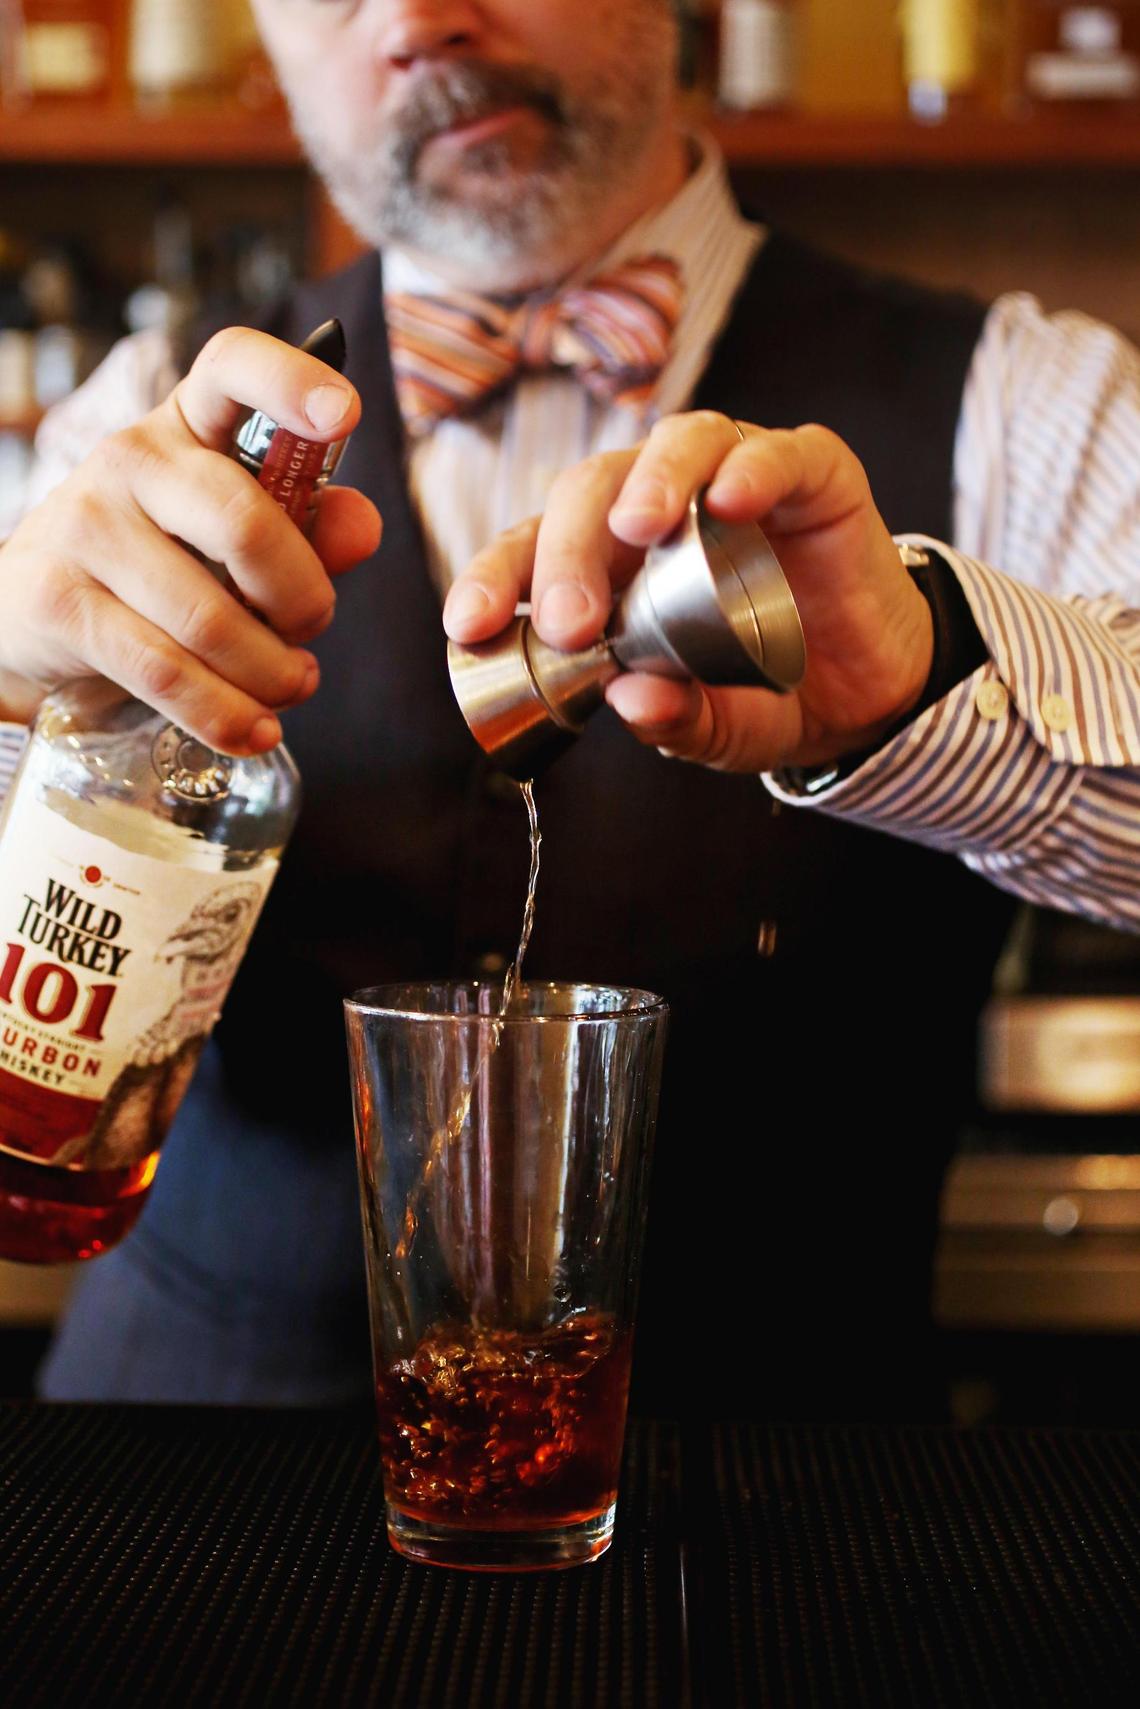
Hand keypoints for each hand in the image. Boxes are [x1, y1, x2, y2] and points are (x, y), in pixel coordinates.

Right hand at [0, 328, 381, 754]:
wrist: (32, 614)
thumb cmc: (162, 566)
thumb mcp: (237, 540)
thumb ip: (309, 531)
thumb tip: (364, 528)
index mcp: (188, 423)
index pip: (232, 366)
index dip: (292, 381)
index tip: (347, 414)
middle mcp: (131, 458)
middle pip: (244, 524)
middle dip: (303, 598)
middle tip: (312, 629)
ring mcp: (86, 526)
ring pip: (209, 618)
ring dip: (270, 672)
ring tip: (290, 685)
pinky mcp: (60, 602)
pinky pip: (165, 671)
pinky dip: (224, 714)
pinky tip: (255, 730)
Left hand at [442, 412, 932, 772]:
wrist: (870, 694)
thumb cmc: (766, 695)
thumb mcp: (714, 729)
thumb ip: (674, 721)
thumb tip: (629, 703)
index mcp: (612, 564)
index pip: (536, 550)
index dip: (499, 578)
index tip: (472, 623)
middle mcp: (665, 508)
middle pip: (593, 492)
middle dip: (569, 551)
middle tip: (573, 622)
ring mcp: (737, 480)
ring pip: (676, 444)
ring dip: (651, 483)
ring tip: (639, 531)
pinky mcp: (813, 474)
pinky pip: (780, 453)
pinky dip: (753, 467)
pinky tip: (732, 500)